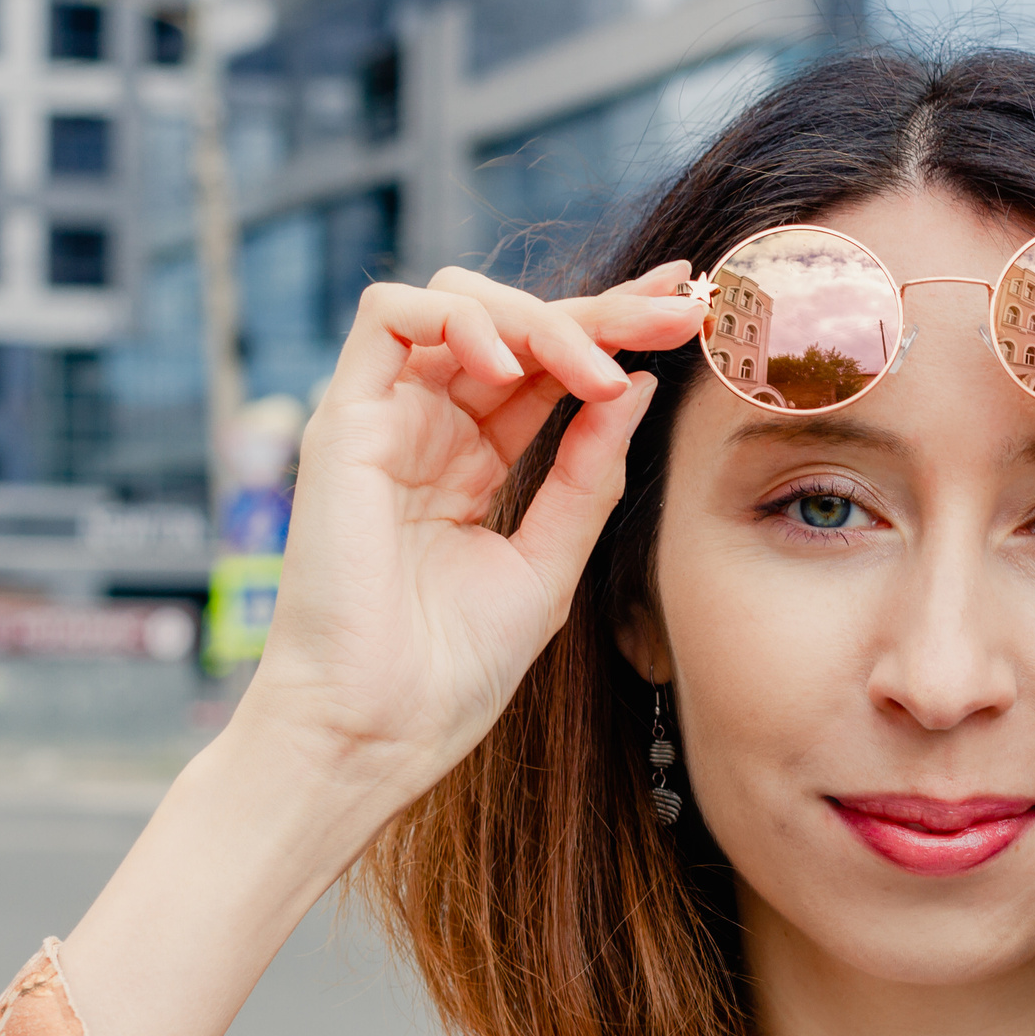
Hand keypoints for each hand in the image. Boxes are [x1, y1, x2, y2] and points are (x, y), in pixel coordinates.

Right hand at [60, 264, 702, 1035]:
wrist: (374, 732)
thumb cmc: (448, 673)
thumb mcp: (547, 564)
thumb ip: (587, 474)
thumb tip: (637, 385)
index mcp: (474, 461)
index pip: (550, 367)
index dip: (618, 329)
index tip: (693, 313)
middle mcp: (428, 429)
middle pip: (517, 323)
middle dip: (606, 307)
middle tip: (680, 308)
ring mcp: (383, 420)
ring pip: (460, 303)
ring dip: (542, 317)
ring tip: (598, 370)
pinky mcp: (341, 420)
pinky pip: (388, 316)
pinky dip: (460, 319)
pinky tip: (515, 370)